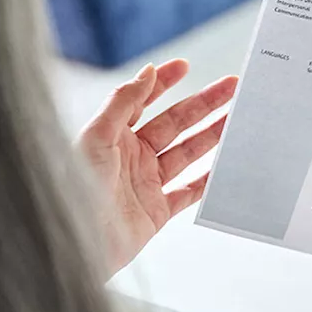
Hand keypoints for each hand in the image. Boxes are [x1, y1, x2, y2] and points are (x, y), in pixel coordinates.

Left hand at [79, 60, 237, 273]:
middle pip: (175, 123)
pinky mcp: (156, 212)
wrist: (74, 245)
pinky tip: (226, 166)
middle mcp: (131, 157)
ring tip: (238, 118)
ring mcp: (145, 184)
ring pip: (188, 153)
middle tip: (231, 87)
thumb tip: (147, 71)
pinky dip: (209, 180)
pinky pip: (188, 192)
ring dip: (213, 134)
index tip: (185, 66)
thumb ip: (123, 102)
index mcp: (113, 136)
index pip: (143, 101)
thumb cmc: (74, 191)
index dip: (164, 82)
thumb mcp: (95, 137)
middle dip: (204, 103)